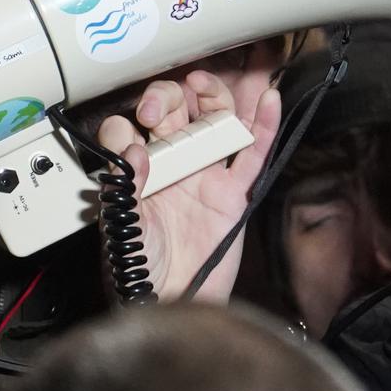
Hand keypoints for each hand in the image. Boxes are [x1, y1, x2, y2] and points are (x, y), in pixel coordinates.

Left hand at [96, 39, 285, 301]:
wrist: (174, 304)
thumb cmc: (144, 272)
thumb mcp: (122, 230)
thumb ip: (125, 189)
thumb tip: (130, 150)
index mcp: (140, 172)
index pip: (131, 129)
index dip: (128, 120)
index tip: (131, 127)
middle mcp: (173, 166)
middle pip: (176, 114)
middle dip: (169, 97)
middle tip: (161, 105)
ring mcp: (207, 175)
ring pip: (215, 122)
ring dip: (213, 98)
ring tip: (207, 86)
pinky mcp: (236, 192)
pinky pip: (252, 154)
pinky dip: (263, 126)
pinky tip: (268, 100)